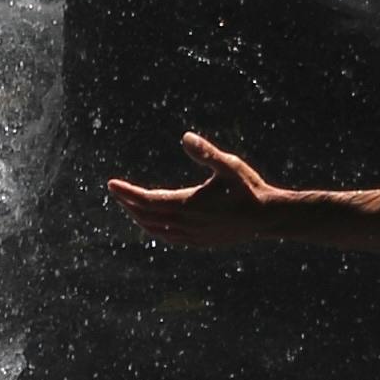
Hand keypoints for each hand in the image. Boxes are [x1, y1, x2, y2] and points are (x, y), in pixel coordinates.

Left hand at [103, 130, 281, 236]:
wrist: (267, 218)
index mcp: (189, 205)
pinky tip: (155, 226)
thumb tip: (185, 137)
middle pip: (148, 216)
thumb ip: (206, 153)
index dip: (127, 193)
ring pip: (157, 230)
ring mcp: (193, 236)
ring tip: (131, 208)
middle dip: (130, 204)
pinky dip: (156, 231)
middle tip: (117, 193)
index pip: (148, 200)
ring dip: (141, 219)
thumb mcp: (229, 165)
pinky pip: (170, 239)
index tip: (111, 185)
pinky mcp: (200, 243)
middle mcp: (187, 224)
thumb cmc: (249, 188)